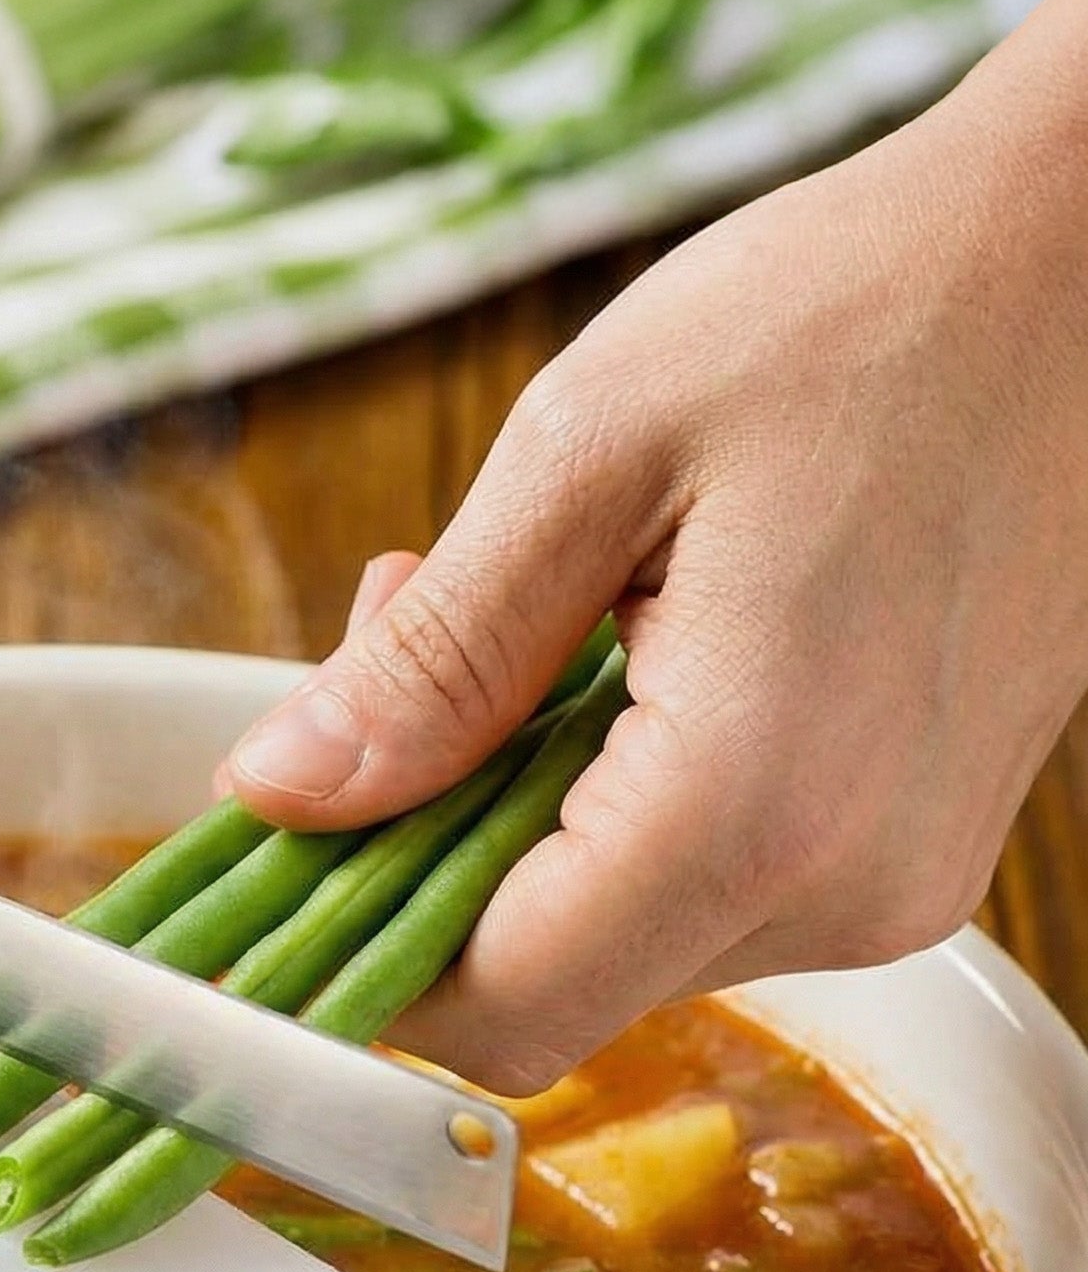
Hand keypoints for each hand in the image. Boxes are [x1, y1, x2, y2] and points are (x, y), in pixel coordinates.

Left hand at [224, 0, 1087, 1092]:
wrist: (1083, 266)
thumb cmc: (854, 314)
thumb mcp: (589, 456)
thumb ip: (433, 662)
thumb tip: (285, 794)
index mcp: (754, 802)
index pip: (493, 1005)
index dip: (346, 954)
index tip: (265, 853)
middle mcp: (844, 884)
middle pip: (539, 974)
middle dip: (416, 840)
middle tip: (391, 633)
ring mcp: (890, 873)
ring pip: (608, 925)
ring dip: (503, 797)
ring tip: (512, 602)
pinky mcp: (902, 833)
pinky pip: (694, 871)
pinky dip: (599, 785)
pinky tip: (598, 636)